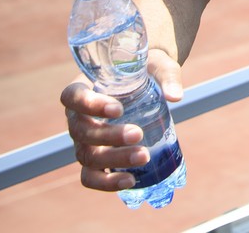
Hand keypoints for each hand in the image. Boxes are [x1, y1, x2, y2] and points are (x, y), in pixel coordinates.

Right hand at [60, 49, 183, 190]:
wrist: (144, 84)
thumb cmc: (144, 71)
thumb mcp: (157, 64)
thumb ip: (166, 76)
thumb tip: (175, 97)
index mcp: (83, 88)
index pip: (72, 97)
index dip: (89, 105)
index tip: (117, 109)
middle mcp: (78, 117)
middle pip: (81, 131)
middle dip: (109, 136)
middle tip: (137, 134)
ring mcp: (85, 141)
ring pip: (87, 156)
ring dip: (113, 160)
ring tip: (143, 156)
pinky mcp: (96, 160)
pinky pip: (91, 177)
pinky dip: (107, 183)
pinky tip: (131, 180)